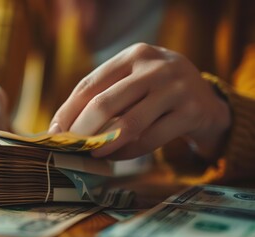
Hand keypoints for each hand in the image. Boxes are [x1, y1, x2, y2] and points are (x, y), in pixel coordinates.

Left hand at [49, 43, 230, 160]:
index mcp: (135, 54)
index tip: (54, 130)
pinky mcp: (191, 113)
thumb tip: (64, 125)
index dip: (68, 110)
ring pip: (128, 125)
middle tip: (69, 146)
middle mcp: (156, 67)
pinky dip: (127, 152)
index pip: (90, 84)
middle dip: (81, 130)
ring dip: (103, 144)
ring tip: (91, 153)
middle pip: (105, 103)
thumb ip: (105, 94)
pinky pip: (149, 140)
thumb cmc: (156, 89)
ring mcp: (176, 89)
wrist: (206, 98)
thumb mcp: (134, 79)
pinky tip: (115, 156)